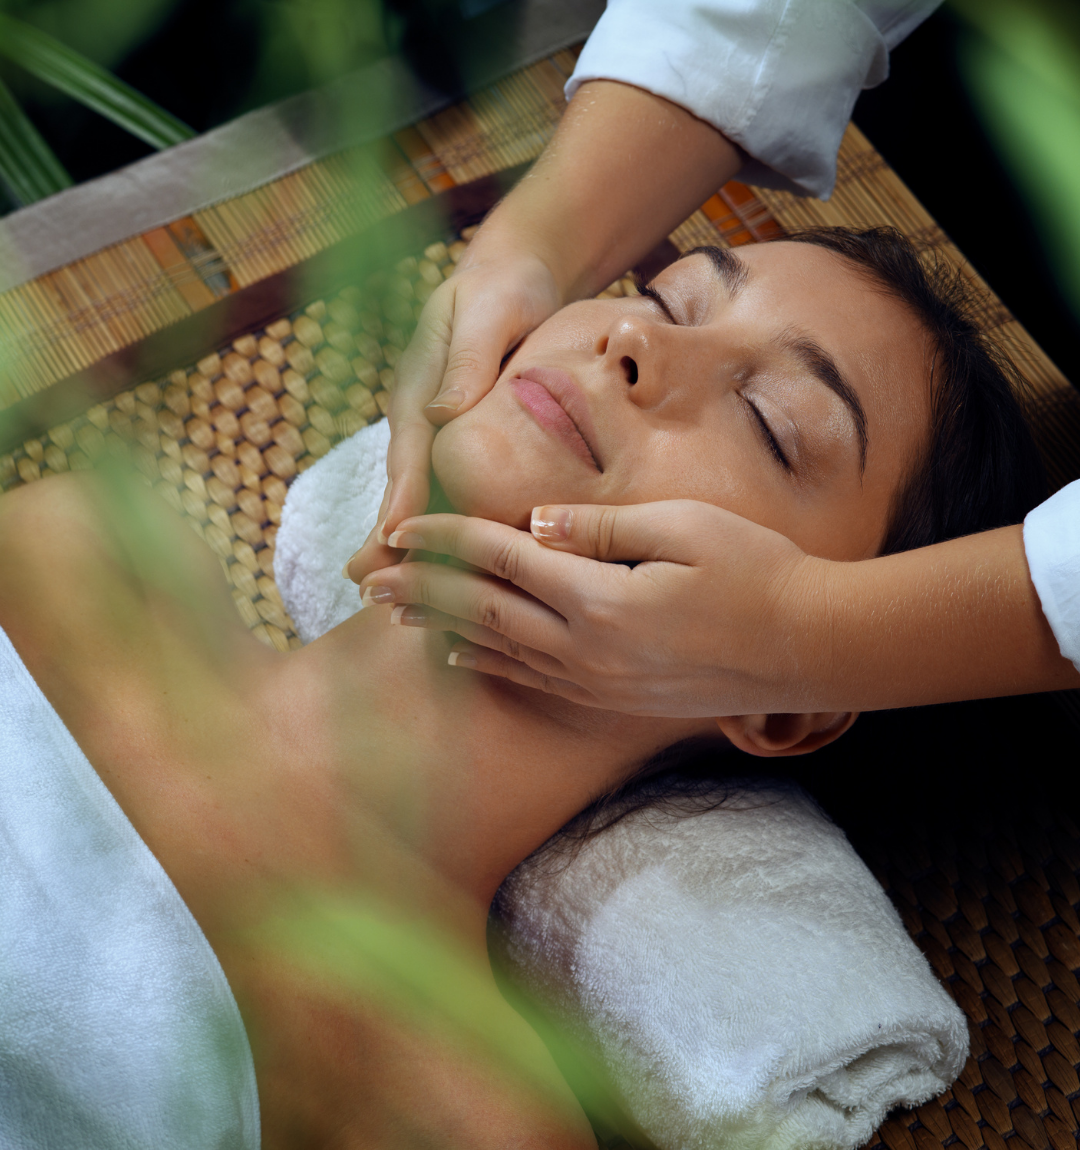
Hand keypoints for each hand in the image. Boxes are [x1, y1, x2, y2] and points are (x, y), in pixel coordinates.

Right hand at [347, 247, 561, 581]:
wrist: (516, 274)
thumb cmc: (502, 289)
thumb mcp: (487, 311)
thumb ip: (467, 358)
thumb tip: (443, 411)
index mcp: (420, 390)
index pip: (409, 453)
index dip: (402, 498)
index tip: (391, 538)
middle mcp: (423, 418)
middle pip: (405, 485)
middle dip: (386, 535)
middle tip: (366, 585)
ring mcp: (438, 432)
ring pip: (424, 493)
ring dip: (412, 540)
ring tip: (398, 592)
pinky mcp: (463, 440)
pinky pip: (453, 486)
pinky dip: (447, 523)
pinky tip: (452, 563)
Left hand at [352, 500, 833, 717]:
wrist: (811, 648)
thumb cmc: (758, 573)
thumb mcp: (685, 528)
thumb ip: (602, 527)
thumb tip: (535, 523)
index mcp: (598, 598)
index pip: (498, 559)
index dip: (444, 539)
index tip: (399, 527)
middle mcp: (585, 649)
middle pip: (479, 614)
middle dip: (420, 590)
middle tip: (367, 577)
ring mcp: (597, 682)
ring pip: (496, 653)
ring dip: (440, 631)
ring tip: (395, 615)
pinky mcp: (612, 699)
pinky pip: (531, 681)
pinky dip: (486, 666)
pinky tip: (461, 659)